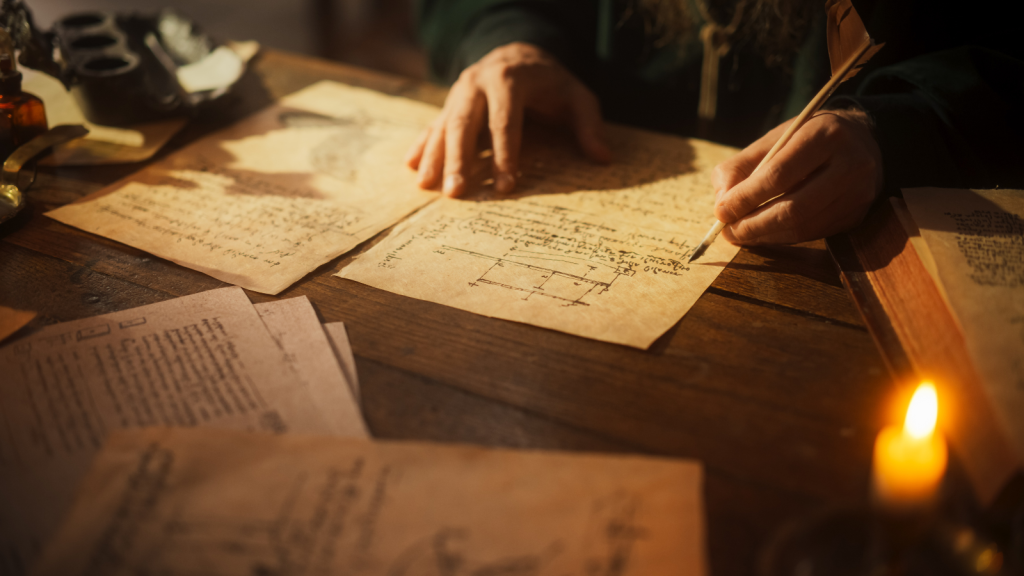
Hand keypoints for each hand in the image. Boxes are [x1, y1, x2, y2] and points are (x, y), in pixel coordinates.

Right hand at [404, 42, 611, 197]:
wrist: (518, 52)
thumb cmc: (551, 82)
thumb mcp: (577, 96)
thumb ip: (589, 124)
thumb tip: (602, 158)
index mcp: (509, 79)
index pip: (504, 122)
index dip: (505, 156)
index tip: (505, 186)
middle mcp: (477, 82)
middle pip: (464, 123)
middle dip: (459, 159)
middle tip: (456, 192)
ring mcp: (459, 92)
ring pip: (443, 125)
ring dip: (435, 157)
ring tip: (428, 187)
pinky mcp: (449, 102)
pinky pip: (433, 124)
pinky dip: (422, 146)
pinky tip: (413, 168)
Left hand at [712, 108, 883, 244]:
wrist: (862, 140)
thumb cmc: (808, 138)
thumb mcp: (775, 138)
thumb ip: (742, 166)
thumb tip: (722, 203)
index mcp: (825, 135)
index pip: (778, 174)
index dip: (746, 197)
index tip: (721, 212)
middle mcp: (850, 164)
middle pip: (794, 208)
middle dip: (753, 225)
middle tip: (729, 231)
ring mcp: (858, 193)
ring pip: (804, 227)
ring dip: (765, 235)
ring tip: (742, 234)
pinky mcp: (856, 215)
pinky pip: (813, 234)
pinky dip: (783, 237)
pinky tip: (765, 233)